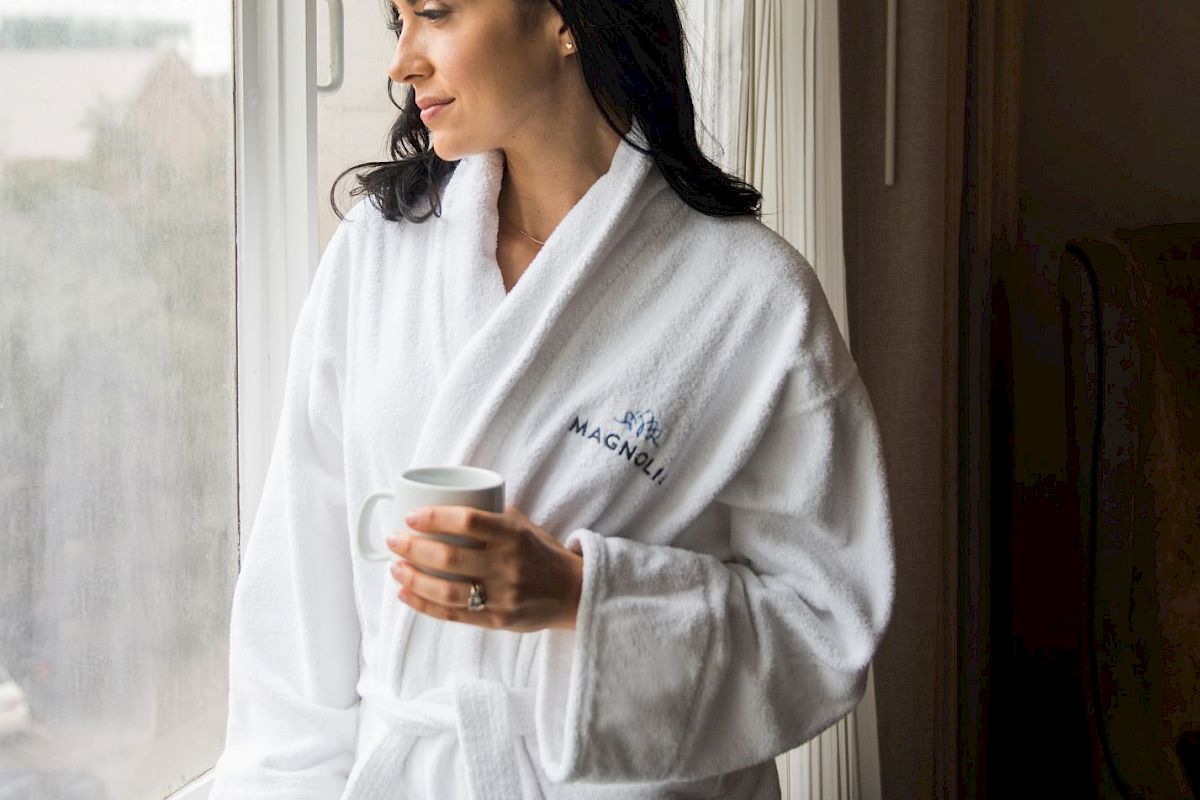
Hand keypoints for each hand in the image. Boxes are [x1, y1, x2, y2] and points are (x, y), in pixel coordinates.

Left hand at [385, 504, 582, 632]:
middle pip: (450, 557)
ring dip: (414, 579)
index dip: (435, 517)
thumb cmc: (542, 553)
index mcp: (514, 535)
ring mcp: (502, 595)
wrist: (573, 593)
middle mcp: (508, 565)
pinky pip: (453, 614)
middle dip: (413, 548)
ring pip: (447, 590)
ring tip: (395, 568)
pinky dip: (424, 605)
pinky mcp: (497, 620)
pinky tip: (405, 594)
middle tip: (393, 540)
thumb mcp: (524, 526)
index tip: (411, 516)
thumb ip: (491, 516)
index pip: (469, 521)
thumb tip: (448, 503)